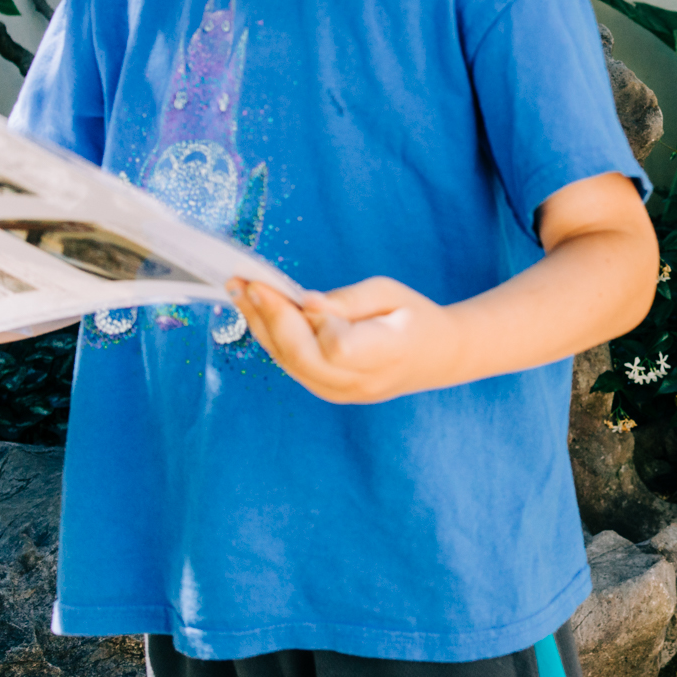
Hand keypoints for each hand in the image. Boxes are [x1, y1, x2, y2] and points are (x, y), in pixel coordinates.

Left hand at [230, 275, 467, 402]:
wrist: (437, 357)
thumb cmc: (414, 316)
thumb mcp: (391, 292)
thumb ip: (348, 301)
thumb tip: (304, 303)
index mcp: (389, 353)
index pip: (338, 348)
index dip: (315, 323)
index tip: (299, 295)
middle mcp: (362, 381)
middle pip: (303, 358)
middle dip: (270, 319)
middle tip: (245, 283)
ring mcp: (343, 393)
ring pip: (289, 364)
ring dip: (260, 327)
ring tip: (239, 291)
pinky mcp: (328, 392)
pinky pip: (292, 367)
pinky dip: (272, 338)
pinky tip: (257, 312)